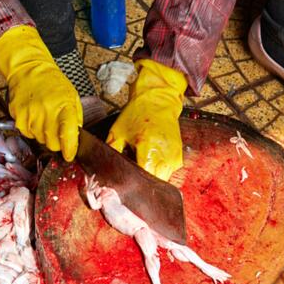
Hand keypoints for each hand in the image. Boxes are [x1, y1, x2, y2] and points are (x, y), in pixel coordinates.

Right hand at [0, 25, 82, 159]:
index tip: (70, 155)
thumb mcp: (72, 97)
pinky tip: (34, 116)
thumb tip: (74, 139)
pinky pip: (27, 134)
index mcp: (64, 106)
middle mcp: (46, 111)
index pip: (67, 135)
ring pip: (39, 140)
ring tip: (44, 118)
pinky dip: (32, 129)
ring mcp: (30, 115)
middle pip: (52, 144)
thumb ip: (75, 119)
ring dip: (43, 134)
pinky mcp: (18, 117)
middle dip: (57, 142)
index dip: (69, 149)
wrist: (29, 70)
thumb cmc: (52, 83)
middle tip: (57, 131)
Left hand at [107, 59, 186, 180]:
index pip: (144, 178)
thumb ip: (112, 152)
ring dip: (151, 177)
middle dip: (142, 182)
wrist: (158, 100)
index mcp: (149, 147)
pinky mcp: (179, 157)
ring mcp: (174, 157)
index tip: (125, 181)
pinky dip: (158, 170)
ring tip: (141, 164)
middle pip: (154, 183)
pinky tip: (150, 160)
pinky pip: (167, 172)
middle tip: (131, 175)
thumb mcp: (118, 132)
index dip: (133, 183)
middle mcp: (165, 154)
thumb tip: (105, 170)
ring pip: (162, 180)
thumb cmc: (137, 114)